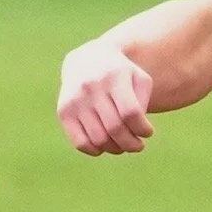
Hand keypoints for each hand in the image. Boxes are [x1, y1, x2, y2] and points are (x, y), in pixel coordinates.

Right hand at [57, 38, 154, 154]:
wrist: (87, 60)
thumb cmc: (121, 75)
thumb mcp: (139, 79)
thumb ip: (144, 102)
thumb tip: (137, 130)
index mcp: (114, 77)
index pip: (130, 113)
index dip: (143, 129)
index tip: (148, 132)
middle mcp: (92, 87)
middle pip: (115, 128)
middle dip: (131, 144)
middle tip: (138, 146)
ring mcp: (76, 100)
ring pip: (98, 138)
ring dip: (116, 149)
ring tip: (123, 145)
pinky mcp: (64, 111)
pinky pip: (80, 142)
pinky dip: (95, 150)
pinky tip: (104, 146)